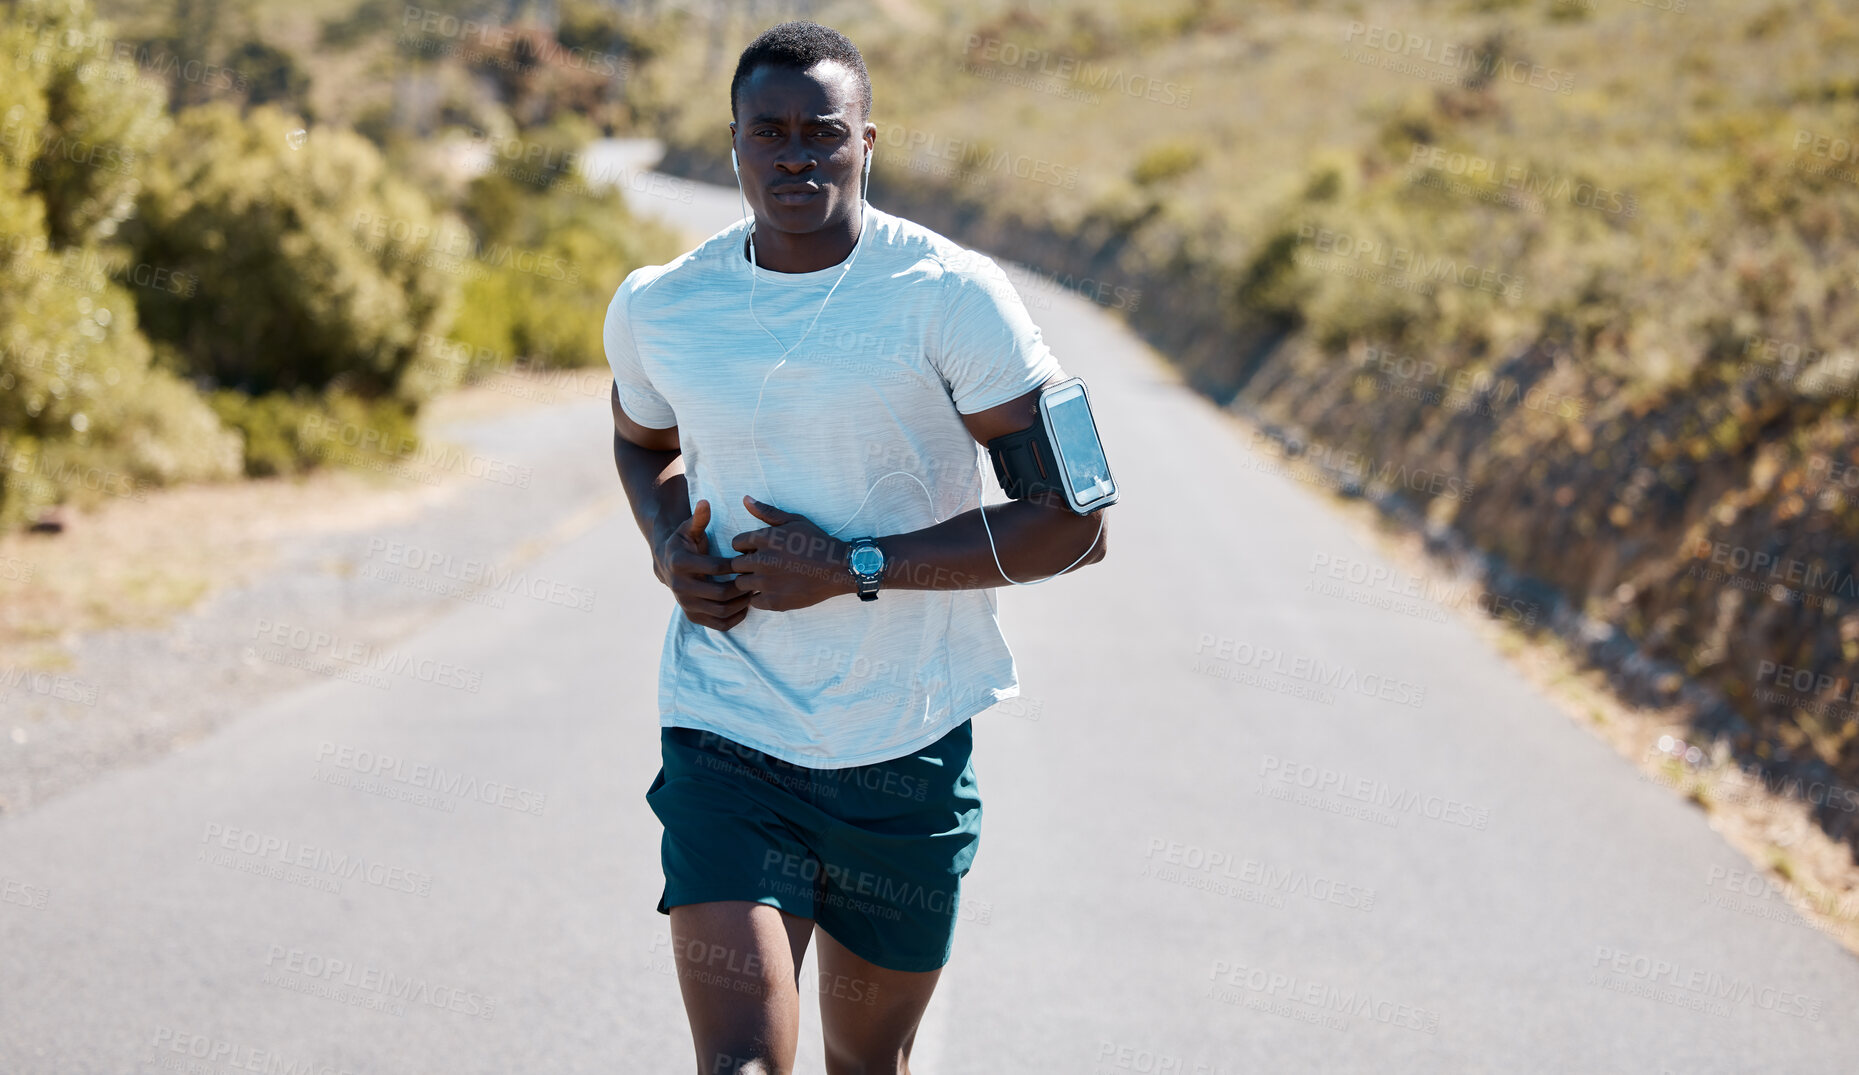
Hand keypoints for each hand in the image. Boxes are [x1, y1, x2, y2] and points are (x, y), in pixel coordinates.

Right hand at [652, 499, 752, 630]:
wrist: (667, 563)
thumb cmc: (684, 542)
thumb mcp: (689, 528)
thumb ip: (699, 518)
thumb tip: (705, 502)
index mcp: (680, 563)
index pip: (715, 568)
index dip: (736, 566)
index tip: (749, 561)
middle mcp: (680, 586)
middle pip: (719, 593)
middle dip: (742, 587)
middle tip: (757, 579)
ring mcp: (685, 604)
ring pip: (720, 611)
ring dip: (741, 604)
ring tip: (753, 592)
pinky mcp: (692, 616)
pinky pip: (718, 624)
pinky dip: (734, 618)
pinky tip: (745, 606)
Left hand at [726, 495, 851, 611]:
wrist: (839, 568)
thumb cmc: (816, 543)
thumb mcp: (794, 521)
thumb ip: (767, 512)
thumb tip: (745, 499)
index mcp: (764, 539)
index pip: (736, 544)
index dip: (746, 547)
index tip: (758, 551)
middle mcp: (761, 561)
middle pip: (735, 565)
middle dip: (746, 565)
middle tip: (763, 566)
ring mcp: (767, 583)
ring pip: (741, 584)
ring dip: (751, 582)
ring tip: (768, 579)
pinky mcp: (774, 601)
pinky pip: (753, 601)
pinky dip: (761, 598)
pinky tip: (774, 591)